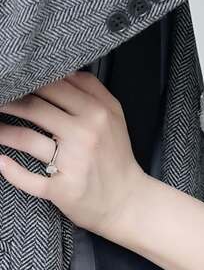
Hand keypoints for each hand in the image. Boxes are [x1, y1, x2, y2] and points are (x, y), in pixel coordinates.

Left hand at [0, 72, 144, 235]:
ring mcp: (73, 162)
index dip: (32, 82)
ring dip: (3, 131)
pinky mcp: (62, 189)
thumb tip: (63, 70)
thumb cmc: (116, 154)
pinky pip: (28, 178)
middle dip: (10, 102)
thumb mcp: (114, 115)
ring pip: (27, 139)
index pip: (57, 86)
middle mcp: (86, 133)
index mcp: (98, 111)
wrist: (126, 199)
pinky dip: (9, 169)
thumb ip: (92, 90)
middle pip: (37, 108)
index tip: (18, 82)